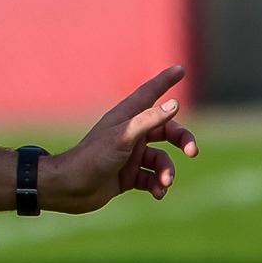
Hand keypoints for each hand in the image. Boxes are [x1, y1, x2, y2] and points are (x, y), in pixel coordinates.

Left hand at [41, 65, 199, 213]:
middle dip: (182, 139)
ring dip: (167, 171)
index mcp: (126, 118)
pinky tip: (158, 193)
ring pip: (161, 159)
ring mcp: (130, 155)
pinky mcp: (128, 176)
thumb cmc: (92, 158)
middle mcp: (130, 134)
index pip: (149, 93)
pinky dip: (157, 185)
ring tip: (165, 183)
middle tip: (192, 151)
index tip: (179, 69)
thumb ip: (149, 121)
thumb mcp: (123, 137)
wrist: (69, 189)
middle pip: (166, 131)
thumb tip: (175, 104)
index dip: (164, 81)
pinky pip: (151, 178)